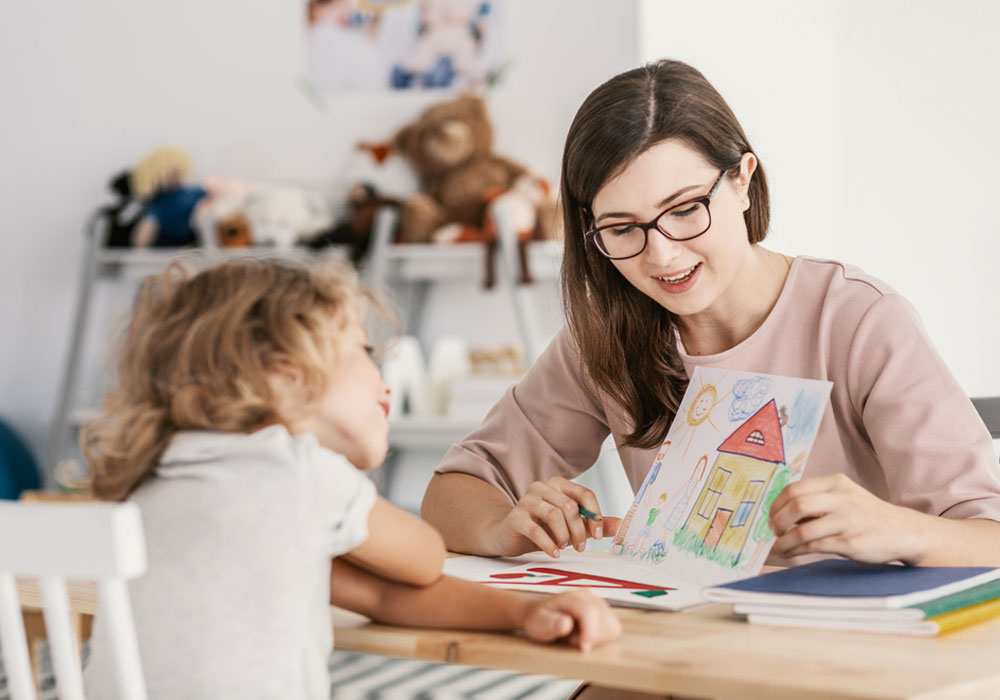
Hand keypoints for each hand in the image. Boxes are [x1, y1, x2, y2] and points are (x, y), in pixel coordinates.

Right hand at [489, 476, 621, 557]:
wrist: (511, 536)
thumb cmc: (544, 529)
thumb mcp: (573, 526)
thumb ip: (595, 524)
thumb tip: (622, 526)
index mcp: (559, 485)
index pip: (584, 494)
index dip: (595, 515)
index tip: (598, 535)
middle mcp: (542, 487)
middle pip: (570, 506)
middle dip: (579, 531)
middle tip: (580, 547)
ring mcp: (526, 500)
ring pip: (554, 515)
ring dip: (564, 536)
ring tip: (564, 547)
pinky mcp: (515, 517)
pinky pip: (535, 529)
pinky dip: (548, 544)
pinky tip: (554, 553)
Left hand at [520, 590, 621, 651]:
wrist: (541, 615)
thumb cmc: (539, 620)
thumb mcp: (538, 623)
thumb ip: (551, 624)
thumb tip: (566, 623)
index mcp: (572, 596)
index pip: (590, 612)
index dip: (590, 632)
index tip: (583, 648)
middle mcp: (588, 596)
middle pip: (604, 619)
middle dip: (591, 637)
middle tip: (572, 640)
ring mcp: (598, 603)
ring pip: (612, 625)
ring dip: (598, 638)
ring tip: (578, 637)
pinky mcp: (604, 613)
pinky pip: (613, 629)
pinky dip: (603, 638)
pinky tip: (587, 636)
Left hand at [769, 474, 925, 563]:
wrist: (905, 532)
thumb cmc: (867, 515)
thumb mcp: (845, 497)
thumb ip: (818, 500)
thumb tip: (779, 513)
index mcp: (836, 483)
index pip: (795, 489)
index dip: (777, 504)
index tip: (770, 516)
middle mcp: (841, 498)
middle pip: (796, 505)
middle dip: (777, 521)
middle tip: (772, 531)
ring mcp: (847, 520)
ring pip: (802, 530)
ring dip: (784, 541)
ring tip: (777, 547)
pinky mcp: (850, 542)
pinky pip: (814, 546)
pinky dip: (796, 550)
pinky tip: (790, 553)